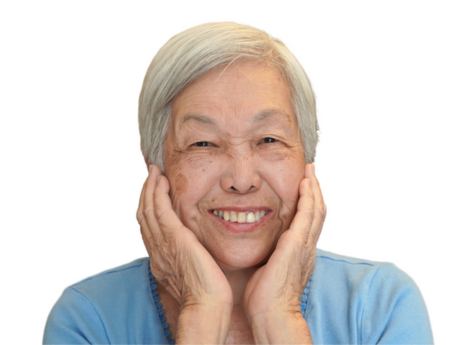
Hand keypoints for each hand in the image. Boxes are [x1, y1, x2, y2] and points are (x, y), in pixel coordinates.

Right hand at [136, 164, 231, 310]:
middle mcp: (156, 250)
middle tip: (151, 175)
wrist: (207, 304)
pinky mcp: (173, 237)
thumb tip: (195, 249)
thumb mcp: (193, 272)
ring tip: (154, 172)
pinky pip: (159, 210)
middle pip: (143, 215)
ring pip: (148, 209)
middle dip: (146, 193)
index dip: (149, 207)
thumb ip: (189, 258)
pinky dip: (157, 193)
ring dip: (150, 188)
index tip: (154, 192)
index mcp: (160, 258)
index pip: (149, 227)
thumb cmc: (207, 293)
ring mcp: (163, 243)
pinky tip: (161, 180)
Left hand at [243, 164, 325, 342]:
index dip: (308, 203)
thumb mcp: (268, 269)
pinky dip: (308, 197)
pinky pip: (307, 214)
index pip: (309, 222)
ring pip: (316, 209)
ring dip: (313, 188)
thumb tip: (260, 249)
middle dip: (314, 191)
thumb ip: (269, 255)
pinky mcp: (297, 243)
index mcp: (300, 252)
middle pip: (318, 212)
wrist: (272, 313)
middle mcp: (307, 246)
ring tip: (310, 171)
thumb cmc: (265, 297)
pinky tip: (305, 183)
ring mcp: (305, 244)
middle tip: (311, 173)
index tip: (304, 187)